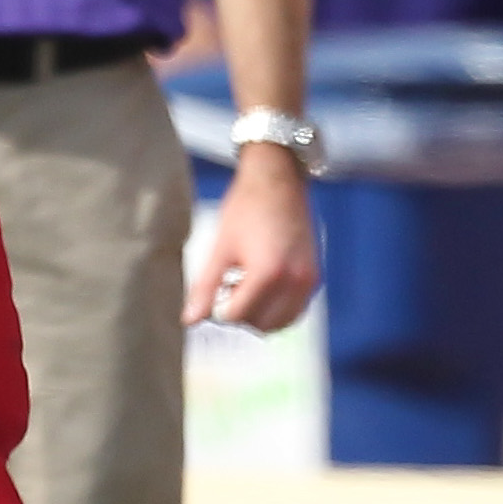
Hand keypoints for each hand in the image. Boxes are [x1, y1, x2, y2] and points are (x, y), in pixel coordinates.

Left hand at [186, 143, 319, 329]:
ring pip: (281, 322)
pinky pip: (295, 310)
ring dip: (260, 315)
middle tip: (228, 290)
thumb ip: (205, 288)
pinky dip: (277, 309)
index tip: (214, 292)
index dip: (220, 309)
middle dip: (241, 315)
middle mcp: (294, 281)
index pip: (238, 316)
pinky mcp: (314, 276)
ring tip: (244, 287)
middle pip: (261, 324)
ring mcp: (308, 280)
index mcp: (268, 273)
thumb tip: (189, 321)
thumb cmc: (246, 207)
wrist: (278, 179)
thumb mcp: (221, 247)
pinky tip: (262, 286)